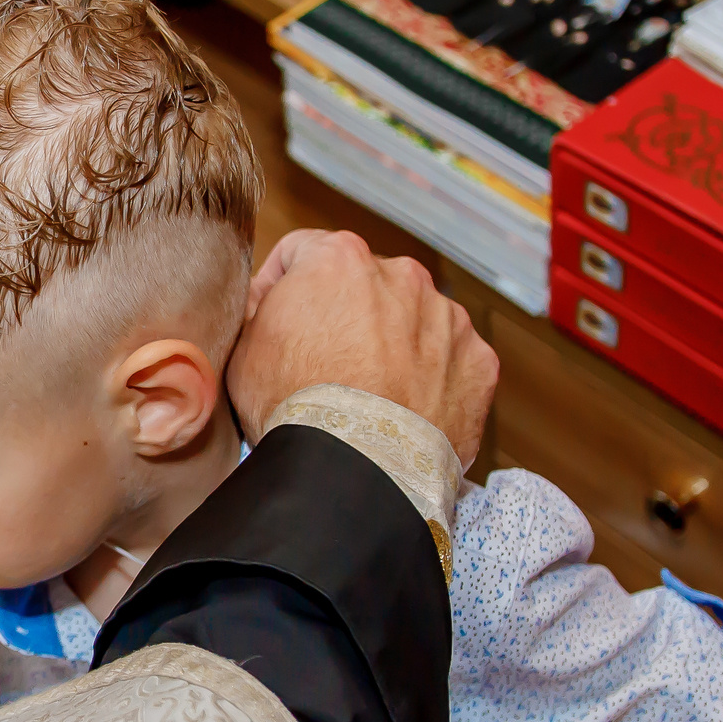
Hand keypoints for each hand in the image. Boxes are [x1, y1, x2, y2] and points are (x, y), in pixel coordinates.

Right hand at [231, 229, 497, 463]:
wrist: (355, 469)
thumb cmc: (293, 408)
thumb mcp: (243, 349)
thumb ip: (261, 311)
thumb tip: (268, 307)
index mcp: (340, 259)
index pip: (303, 252)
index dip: (280, 287)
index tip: (275, 320)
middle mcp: (402, 275)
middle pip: (368, 285)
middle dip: (348, 316)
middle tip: (326, 366)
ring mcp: (448, 318)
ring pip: (415, 322)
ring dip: (394, 347)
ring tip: (370, 397)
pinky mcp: (479, 362)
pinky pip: (452, 363)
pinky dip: (433, 382)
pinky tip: (406, 413)